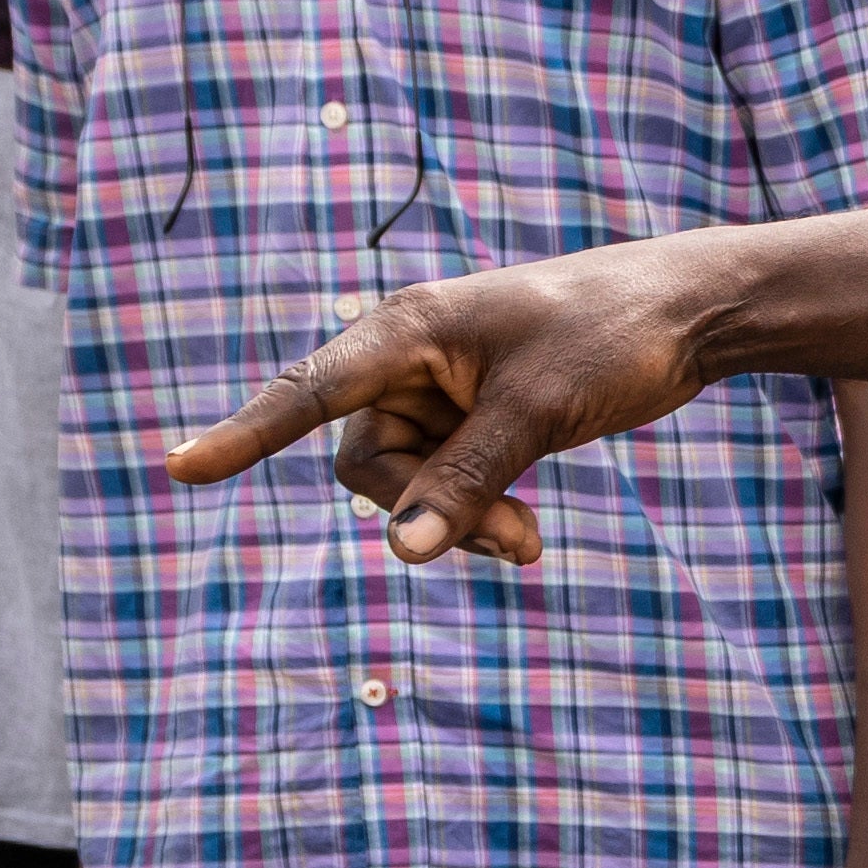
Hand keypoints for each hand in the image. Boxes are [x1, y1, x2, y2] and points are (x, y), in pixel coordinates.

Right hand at [162, 234, 748, 566]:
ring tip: (533, 542)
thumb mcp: (539, 414)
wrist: (688, 314)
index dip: (243, 434)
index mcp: (406, 331)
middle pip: (365, 464)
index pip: (306, 391)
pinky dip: (476, 513)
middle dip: (425, 511)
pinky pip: (442, 484)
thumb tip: (401, 552)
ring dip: (460, 521)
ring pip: (405, 485)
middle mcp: (405, 358)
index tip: (178, 469)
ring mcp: (436, 391)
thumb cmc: (613, 336)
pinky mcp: (468, 419)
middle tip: (520, 545)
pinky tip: (527, 535)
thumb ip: (466, 483)